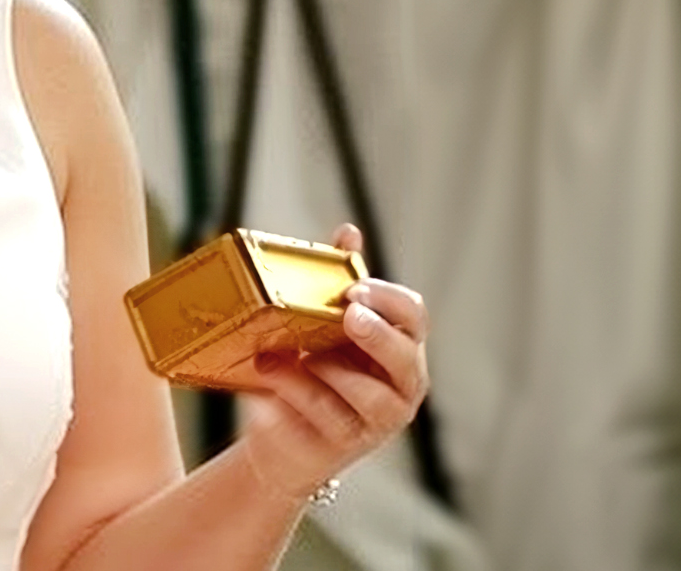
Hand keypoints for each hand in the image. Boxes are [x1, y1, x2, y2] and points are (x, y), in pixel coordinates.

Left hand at [235, 223, 430, 501]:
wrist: (284, 440)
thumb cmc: (314, 373)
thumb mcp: (323, 326)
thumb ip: (338, 282)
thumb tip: (349, 232)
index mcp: (400, 348)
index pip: (415, 317)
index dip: (389, 301)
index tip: (354, 289)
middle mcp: (400, 387)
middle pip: (404, 359)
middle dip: (376, 336)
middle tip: (348, 317)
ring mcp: (376, 423)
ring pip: (363, 396)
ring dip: (321, 371)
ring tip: (282, 356)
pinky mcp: (344, 449)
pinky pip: (322, 422)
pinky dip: (291, 402)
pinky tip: (266, 389)